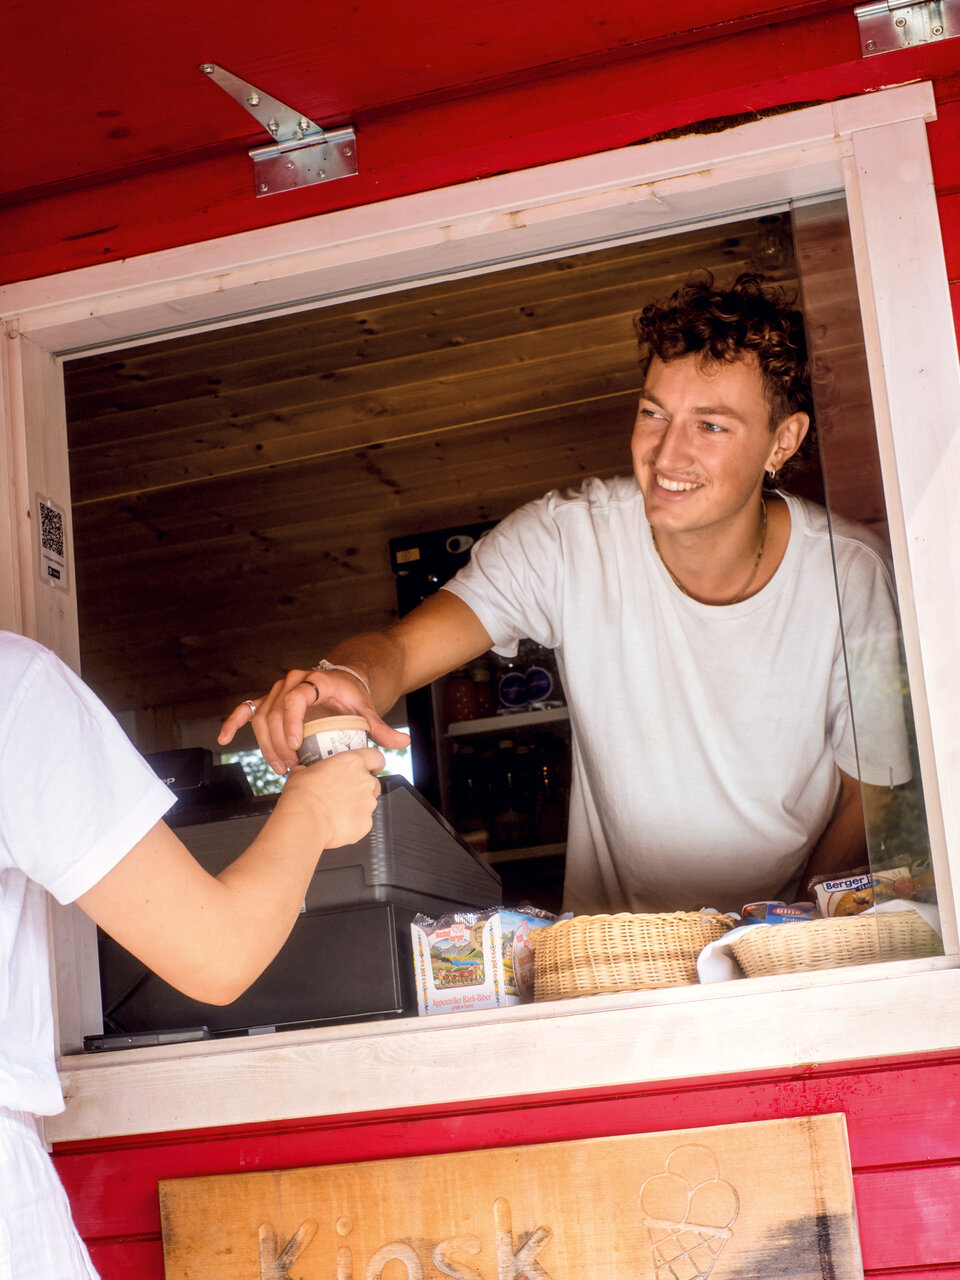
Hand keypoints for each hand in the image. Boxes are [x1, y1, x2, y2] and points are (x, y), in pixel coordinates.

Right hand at [218, 666, 408, 773]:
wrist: (341, 682)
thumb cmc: (352, 696)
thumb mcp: (367, 709)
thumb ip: (381, 729)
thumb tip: (403, 744)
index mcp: (314, 681)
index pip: (296, 697)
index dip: (292, 721)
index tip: (295, 745)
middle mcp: (291, 682)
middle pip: (275, 712)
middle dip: (279, 743)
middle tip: (291, 768)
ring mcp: (276, 691)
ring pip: (261, 717)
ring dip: (266, 745)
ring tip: (280, 768)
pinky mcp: (267, 701)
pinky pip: (245, 709)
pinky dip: (233, 722)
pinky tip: (223, 738)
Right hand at [280, 747, 384, 849]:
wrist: (305, 820)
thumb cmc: (303, 795)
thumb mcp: (301, 772)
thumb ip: (309, 769)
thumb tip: (302, 770)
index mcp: (353, 762)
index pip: (376, 757)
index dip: (374, 763)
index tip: (370, 767)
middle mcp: (365, 781)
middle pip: (373, 783)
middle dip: (362, 788)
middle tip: (344, 792)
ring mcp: (368, 804)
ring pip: (368, 803)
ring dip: (356, 806)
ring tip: (336, 811)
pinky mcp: (366, 823)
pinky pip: (363, 822)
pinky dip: (353, 823)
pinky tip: (337, 823)